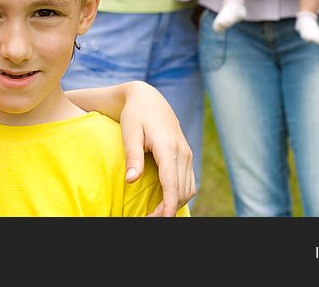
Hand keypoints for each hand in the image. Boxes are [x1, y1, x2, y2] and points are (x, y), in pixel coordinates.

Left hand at [120, 82, 194, 216]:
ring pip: (188, 189)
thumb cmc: (135, 115)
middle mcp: (182, 152)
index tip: (161, 219)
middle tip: (149, 218)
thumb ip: (132, 157)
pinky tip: (165, 201)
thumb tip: (131, 181)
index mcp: (167, 147)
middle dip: (168, 209)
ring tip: (155, 214)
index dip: (168, 205)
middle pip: (181, 190)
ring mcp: (187, 153)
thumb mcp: (130, 133)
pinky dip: (179, 194)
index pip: (172, 183)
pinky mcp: (186, 155)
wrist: (149, 99)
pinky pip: (188, 181)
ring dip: (175, 204)